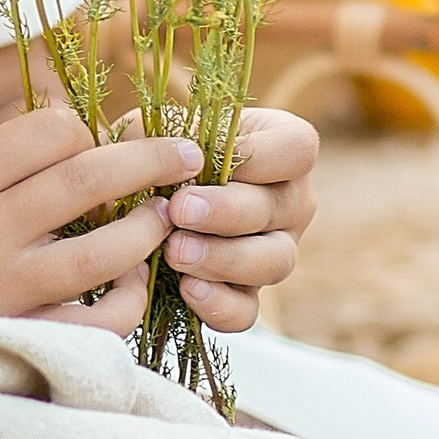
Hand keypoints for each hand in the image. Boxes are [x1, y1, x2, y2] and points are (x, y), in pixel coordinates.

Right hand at [0, 107, 202, 333]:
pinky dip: (127, 300)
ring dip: (148, 229)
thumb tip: (81, 135)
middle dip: (151, 160)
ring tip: (163, 218)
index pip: (50, 131)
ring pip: (106, 251)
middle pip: (89, 179)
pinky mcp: (13, 340)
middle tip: (187, 153)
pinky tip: (133, 282)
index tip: (98, 140)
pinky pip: (96, 321)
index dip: (85, 130)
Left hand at [153, 105, 319, 332]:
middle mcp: (290, 201)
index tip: (207, 158)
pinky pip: (247, 310)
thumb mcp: (155, 127)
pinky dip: (218, 304)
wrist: (141, 199)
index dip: (261, 155)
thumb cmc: (158, 149)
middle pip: (283, 208)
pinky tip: (186, 288)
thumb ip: (159, 131)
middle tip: (180, 210)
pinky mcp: (246, 294)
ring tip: (175, 250)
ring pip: (273, 262)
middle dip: (228, 211)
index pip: (297, 149)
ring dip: (222, 258)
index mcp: (281, 150)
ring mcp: (274, 251)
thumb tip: (165, 149)